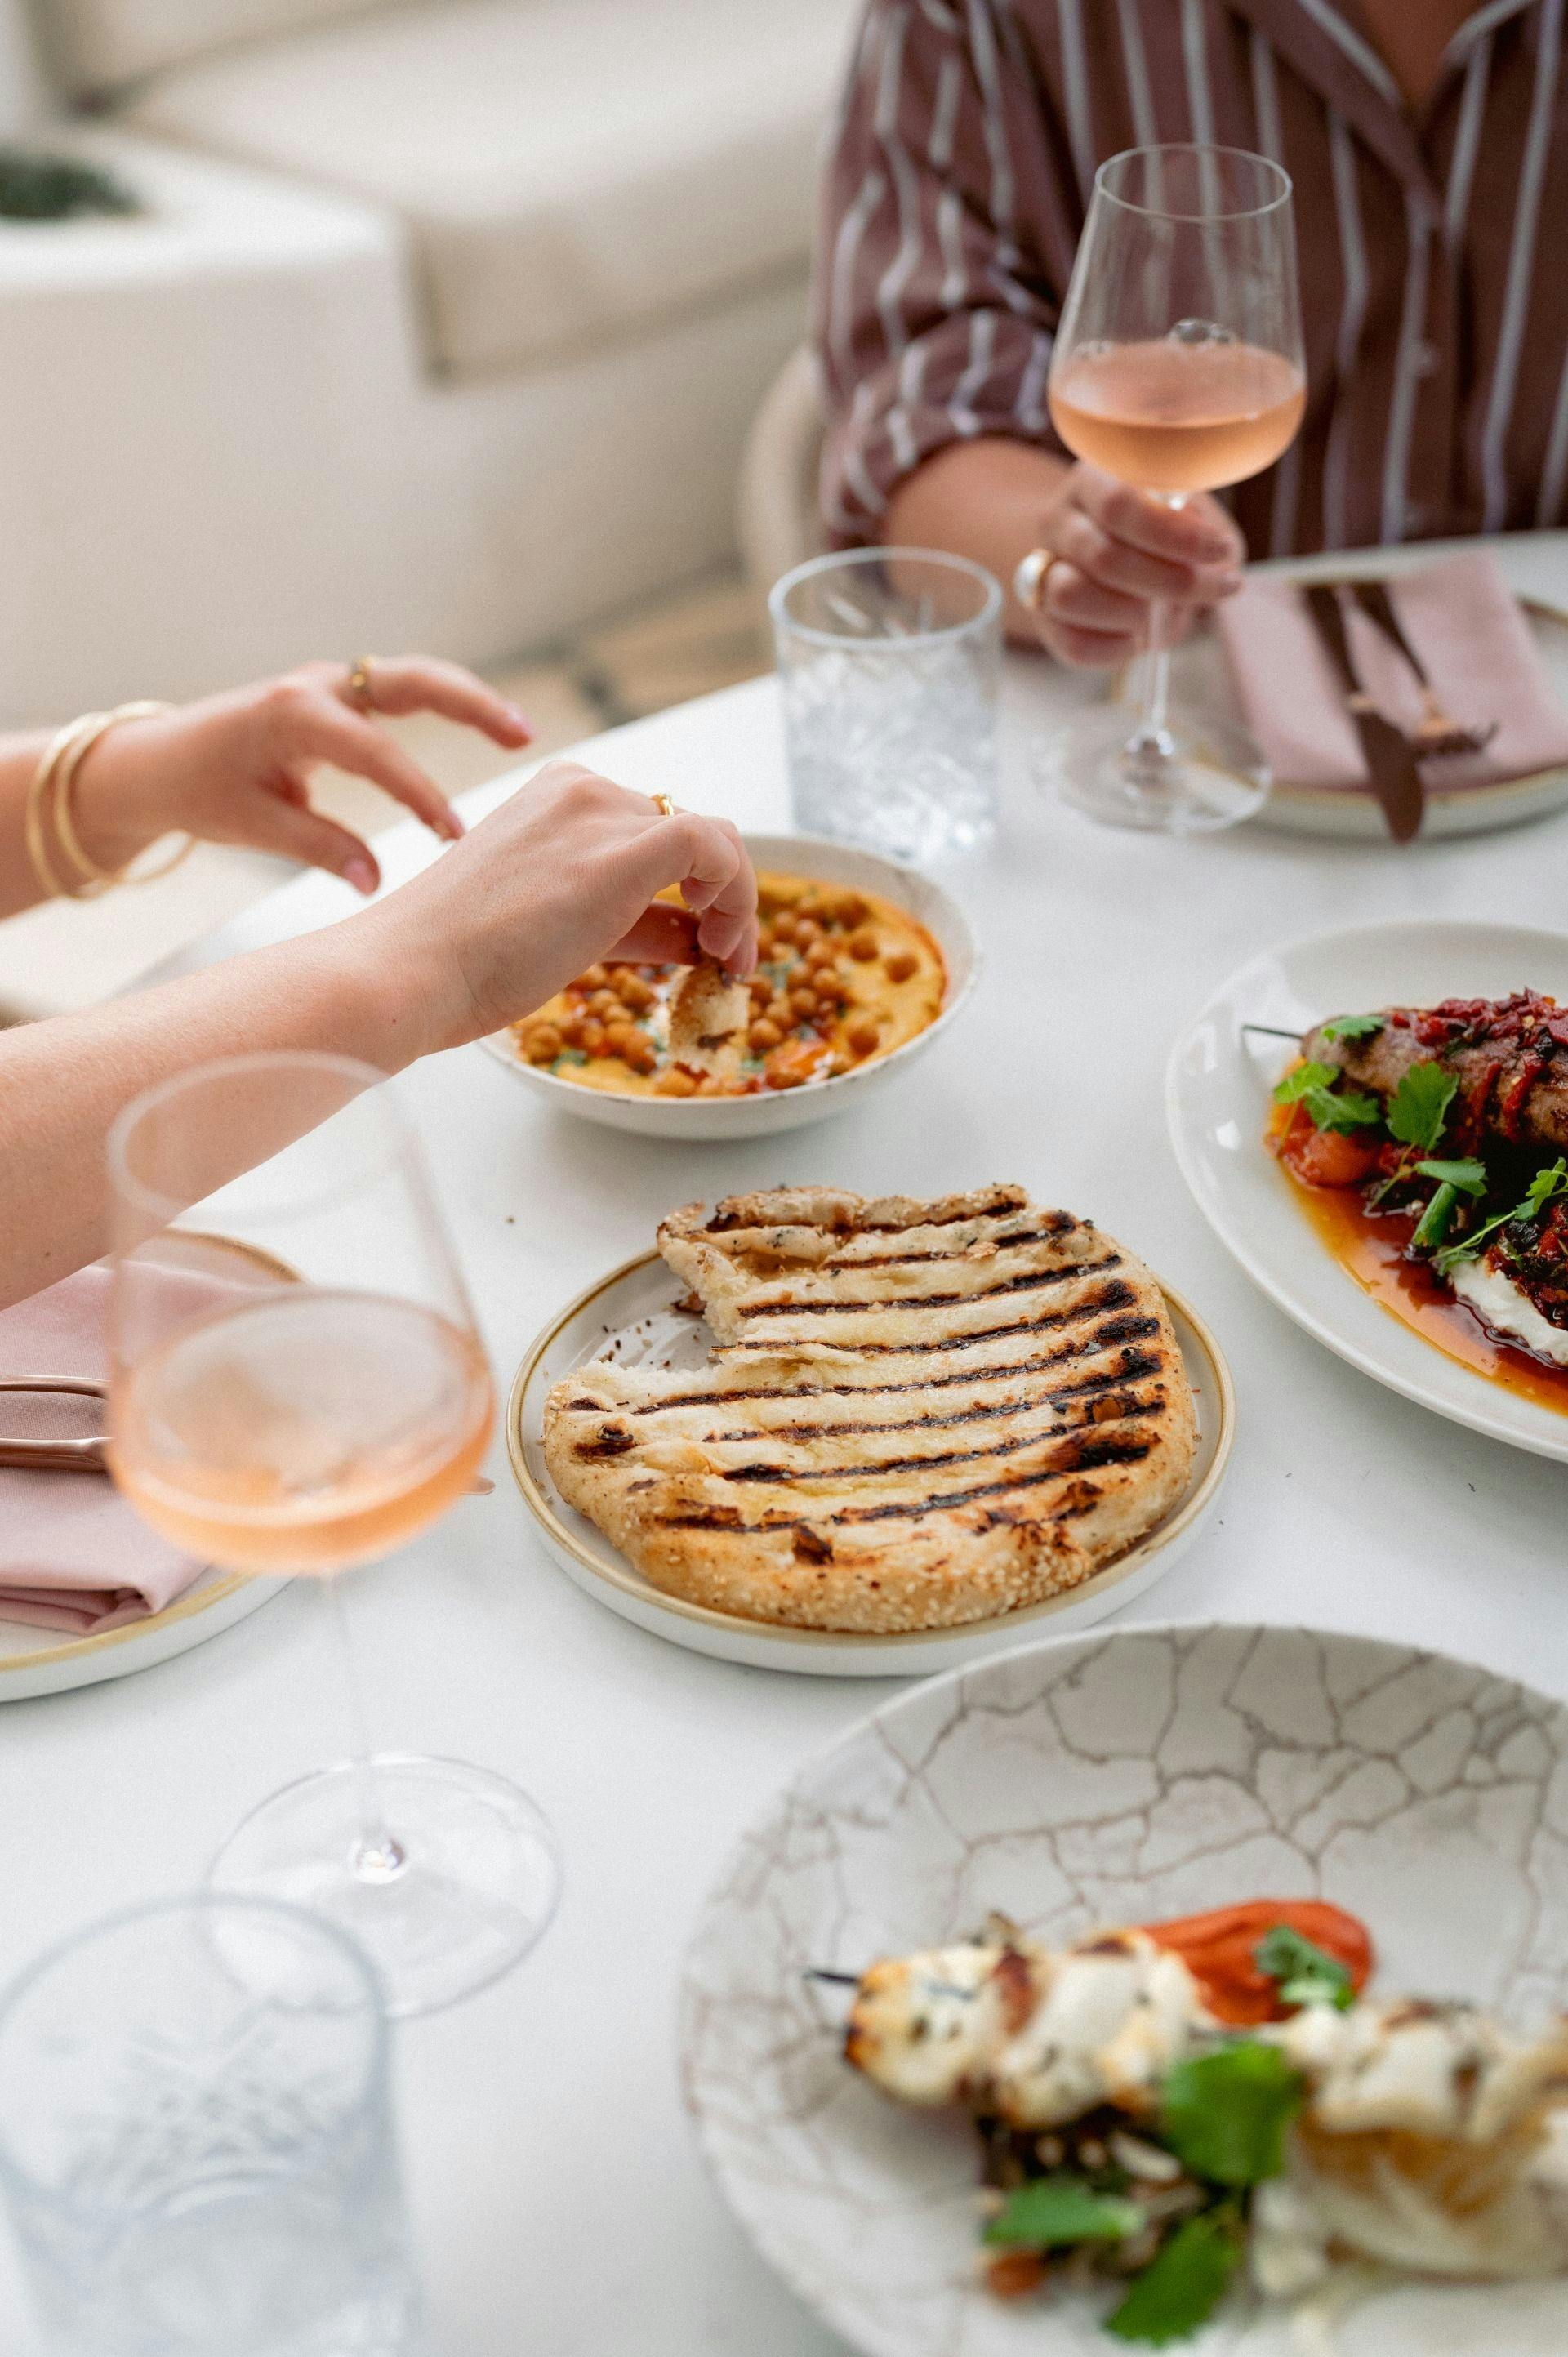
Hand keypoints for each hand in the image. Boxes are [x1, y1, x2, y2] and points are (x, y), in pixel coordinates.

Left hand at [70, 657, 532, 891]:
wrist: (159, 758)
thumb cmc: (200, 789)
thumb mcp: (252, 824)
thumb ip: (320, 849)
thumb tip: (378, 882)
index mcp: (293, 713)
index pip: (375, 753)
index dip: (419, 795)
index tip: (454, 838)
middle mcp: (321, 686)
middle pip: (412, 680)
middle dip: (471, 705)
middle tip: (523, 736)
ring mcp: (335, 685)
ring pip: (416, 678)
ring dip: (470, 700)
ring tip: (520, 732)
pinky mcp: (343, 696)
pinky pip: (405, 694)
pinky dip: (448, 707)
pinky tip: (488, 731)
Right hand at [354, 761, 758, 1052]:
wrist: (408, 972)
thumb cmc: (460, 963)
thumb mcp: (559, 931)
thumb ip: (630, 925)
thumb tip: (696, 938)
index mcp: (556, 797)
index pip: (651, 827)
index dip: (693, 884)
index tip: (703, 939)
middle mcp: (581, 790)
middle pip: (686, 832)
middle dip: (719, 895)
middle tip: (724, 957)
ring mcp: (600, 814)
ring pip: (711, 838)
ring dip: (736, 900)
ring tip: (728, 958)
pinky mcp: (619, 851)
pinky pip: (713, 846)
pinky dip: (737, 891)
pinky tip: (721, 941)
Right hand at [1027, 466, 1243, 667]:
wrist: (1116, 562)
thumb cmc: (1161, 533)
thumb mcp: (1188, 511)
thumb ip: (1197, 521)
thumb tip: (1205, 543)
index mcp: (1091, 480)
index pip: (1120, 504)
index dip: (1174, 534)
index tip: (1220, 551)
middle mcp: (1057, 521)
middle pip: (1103, 557)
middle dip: (1170, 581)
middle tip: (1215, 588)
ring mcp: (1042, 571)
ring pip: (1072, 597)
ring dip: (1132, 616)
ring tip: (1160, 616)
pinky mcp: (1043, 619)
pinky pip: (1074, 644)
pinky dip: (1116, 649)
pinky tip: (1137, 638)